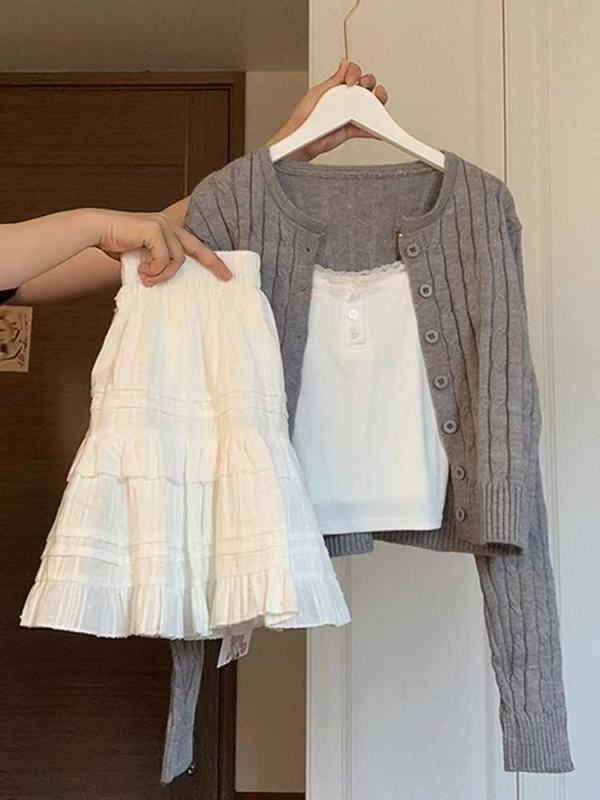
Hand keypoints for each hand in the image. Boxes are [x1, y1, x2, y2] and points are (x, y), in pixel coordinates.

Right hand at [92, 209, 231, 284]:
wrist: (95, 231)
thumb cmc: (115, 244)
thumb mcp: (141, 257)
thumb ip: (156, 264)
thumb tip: (165, 282)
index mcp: (167, 230)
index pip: (194, 246)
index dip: (211, 260)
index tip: (226, 274)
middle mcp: (168, 225)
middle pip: (197, 248)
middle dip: (214, 264)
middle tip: (227, 279)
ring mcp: (163, 225)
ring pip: (178, 260)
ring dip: (163, 275)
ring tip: (146, 279)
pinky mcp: (155, 229)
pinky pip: (165, 259)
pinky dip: (155, 270)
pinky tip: (141, 272)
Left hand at [269, 59, 388, 161]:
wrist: (304, 138)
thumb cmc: (306, 116)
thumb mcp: (320, 92)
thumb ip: (335, 80)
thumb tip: (345, 63)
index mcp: (338, 86)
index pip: (354, 73)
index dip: (355, 73)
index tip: (350, 81)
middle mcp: (347, 98)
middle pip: (367, 86)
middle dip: (370, 83)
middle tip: (364, 87)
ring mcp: (352, 113)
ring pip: (371, 105)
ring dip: (378, 101)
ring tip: (377, 102)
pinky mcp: (353, 129)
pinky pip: (368, 129)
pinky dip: (375, 129)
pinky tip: (378, 127)